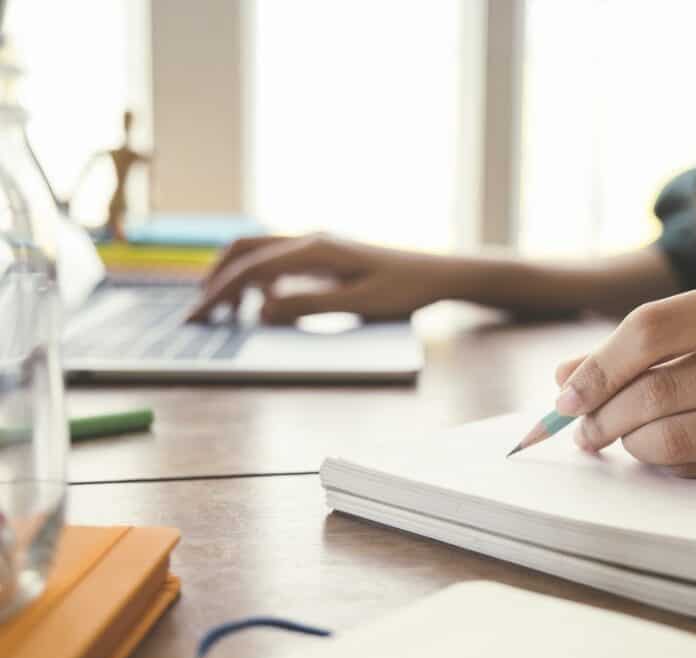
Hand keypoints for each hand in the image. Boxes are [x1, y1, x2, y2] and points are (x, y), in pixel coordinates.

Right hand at [187, 235, 453, 322]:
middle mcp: (310, 239)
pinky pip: (278, 260)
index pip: (251, 269)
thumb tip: (260, 310)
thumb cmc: (403, 290)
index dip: (219, 294)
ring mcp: (316, 244)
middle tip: (198, 313)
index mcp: (315, 249)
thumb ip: (307, 306)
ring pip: (259, 251)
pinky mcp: (324, 254)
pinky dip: (258, 278)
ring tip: (223, 313)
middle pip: (244, 249)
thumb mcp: (357, 304)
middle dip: (216, 279)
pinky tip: (260, 304)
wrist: (436, 274)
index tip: (197, 317)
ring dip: (234, 277)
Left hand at [553, 271, 695, 478]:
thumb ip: (656, 340)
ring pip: (684, 438)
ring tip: (615, 440)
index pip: (657, 327)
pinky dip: (669, 465)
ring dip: (631, 445)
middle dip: (605, 414)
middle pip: (664, 389)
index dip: (600, 365)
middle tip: (581, 426)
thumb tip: (567, 376)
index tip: (566, 391)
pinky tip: (658, 453)